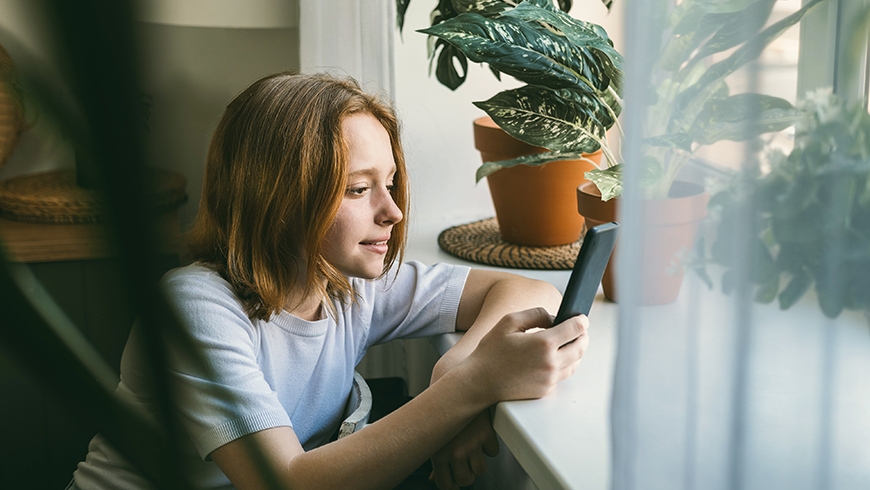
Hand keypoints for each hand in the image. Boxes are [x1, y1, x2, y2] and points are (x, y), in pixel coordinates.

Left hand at [429, 410, 499, 489]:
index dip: (450, 486)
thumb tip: (434, 477)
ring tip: (473, 448)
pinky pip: (492, 452)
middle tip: (464, 463)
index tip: (454, 485)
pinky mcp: (487, 435)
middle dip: (466, 474)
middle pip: (465, 480)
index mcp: (438, 453)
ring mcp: (472, 444)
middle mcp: (455, 452)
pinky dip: (489, 446)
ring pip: (480, 469)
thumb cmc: (443, 408)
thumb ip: (436, 459)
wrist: (459, 386)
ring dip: (478, 461)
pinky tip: (482, 436)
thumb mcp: (434, 435)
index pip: (444, 484)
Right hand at [464, 307, 588, 403]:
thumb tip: (555, 318)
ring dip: (576, 351)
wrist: (480, 382)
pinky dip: (563, 365)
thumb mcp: (509, 322)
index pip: (575, 329)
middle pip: (580, 348)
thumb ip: (536, 314)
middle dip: (583, 336)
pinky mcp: (545, 390)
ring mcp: (549, 379)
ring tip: (569, 343)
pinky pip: (562, 375)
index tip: (582, 318)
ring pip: (575, 363)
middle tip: (580, 330)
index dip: (581, 320)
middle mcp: (550, 363)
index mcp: (543, 343)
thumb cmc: (491, 351)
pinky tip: (555, 358)